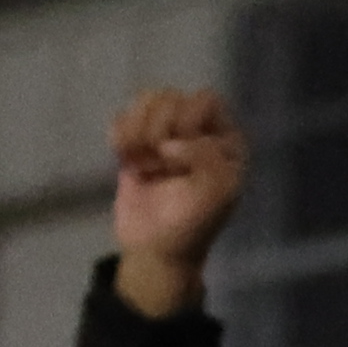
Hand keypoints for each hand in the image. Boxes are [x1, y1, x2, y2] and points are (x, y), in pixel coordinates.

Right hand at [106, 90, 251, 317]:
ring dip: (137, 132)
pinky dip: (121, 136)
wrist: (154, 250)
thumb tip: (170, 144)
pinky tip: (126, 160)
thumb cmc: (191, 224)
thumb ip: (208, 159)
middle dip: (157, 128)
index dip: (186, 123)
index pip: (205, 100)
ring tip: (142, 162)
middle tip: (158, 161)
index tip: (176, 159)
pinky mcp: (139, 141)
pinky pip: (125, 116)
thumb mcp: (217, 195)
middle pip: (171, 97)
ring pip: (147, 101)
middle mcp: (200, 130)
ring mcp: (167, 133)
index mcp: (226, 139)